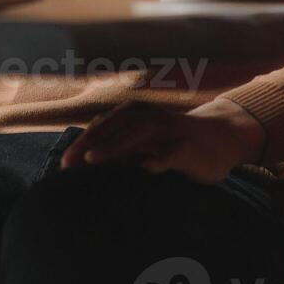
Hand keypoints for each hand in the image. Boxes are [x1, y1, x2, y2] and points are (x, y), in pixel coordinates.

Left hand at [59, 99, 265, 184]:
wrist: (220, 139)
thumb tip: (82, 164)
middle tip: (69, 163)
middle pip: (114, 128)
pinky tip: (147, 169)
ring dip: (115, 146)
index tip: (63, 164)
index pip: (102, 128)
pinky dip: (161, 158)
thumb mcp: (143, 144)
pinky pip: (174, 151)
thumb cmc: (172, 144)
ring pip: (139, 134)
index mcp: (135, 115)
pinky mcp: (190, 146)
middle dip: (90, 144)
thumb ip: (118, 149)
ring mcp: (170, 130)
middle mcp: (150, 118)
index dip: (81, 143)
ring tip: (94, 160)